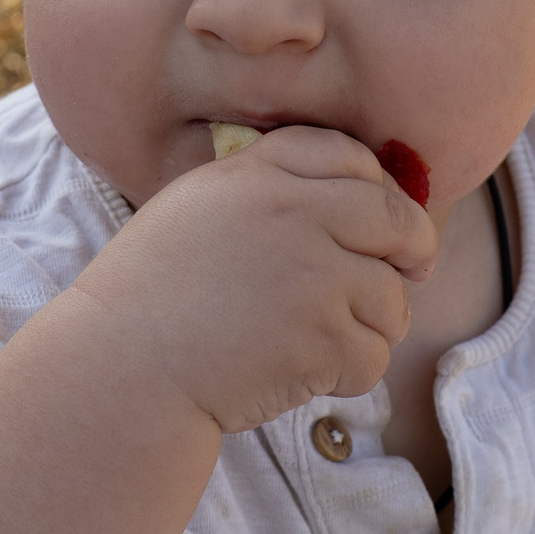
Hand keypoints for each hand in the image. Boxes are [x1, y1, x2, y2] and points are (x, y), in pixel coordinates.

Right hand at [65, 125, 437, 432]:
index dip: (380, 189)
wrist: (119, 367)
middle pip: (397, 220)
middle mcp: (293, 212)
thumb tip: (353, 195)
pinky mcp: (321, 337)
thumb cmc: (149, 298)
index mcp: (257, 175)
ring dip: (369, 328)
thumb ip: (265, 189)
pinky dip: (348, 376)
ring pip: (392, 299)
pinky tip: (302, 375)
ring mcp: (312, 274)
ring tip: (315, 343)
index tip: (384, 221)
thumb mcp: (195, 209)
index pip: (351, 158)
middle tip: (413, 272)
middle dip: (415, 250)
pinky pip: (374, 357)